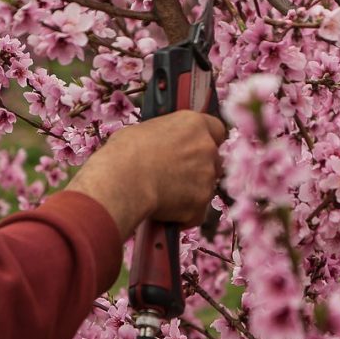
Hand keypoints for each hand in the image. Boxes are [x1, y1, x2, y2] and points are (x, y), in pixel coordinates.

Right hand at [66, 111, 225, 238]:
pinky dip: (183, 214)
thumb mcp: (146, 131)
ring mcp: (207, 177)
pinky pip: (196, 211)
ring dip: (191, 191)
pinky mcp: (201, 203)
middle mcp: (207, 148)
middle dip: (199, 169)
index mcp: (194, 124)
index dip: (207, 140)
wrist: (122, 181)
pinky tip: (164, 211)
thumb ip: (167, 138)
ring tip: (164, 194)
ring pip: (206, 187)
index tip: (197, 148)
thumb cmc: (125, 153)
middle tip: (176, 175)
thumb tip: (162, 146)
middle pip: (214, 160)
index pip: (217, 130)